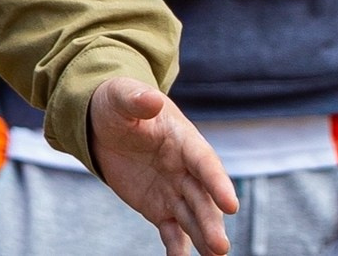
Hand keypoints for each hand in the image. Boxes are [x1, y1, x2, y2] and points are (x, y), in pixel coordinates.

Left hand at [89, 77, 236, 255]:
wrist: (105, 124)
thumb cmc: (118, 105)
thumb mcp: (121, 96)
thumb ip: (136, 99)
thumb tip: (152, 99)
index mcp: (184, 141)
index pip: (205, 163)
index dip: (218, 183)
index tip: (231, 204)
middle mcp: (185, 170)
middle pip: (203, 198)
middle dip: (212, 222)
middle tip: (220, 247)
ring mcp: (174, 191)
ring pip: (193, 218)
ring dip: (203, 237)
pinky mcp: (159, 208)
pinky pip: (171, 231)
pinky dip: (176, 247)